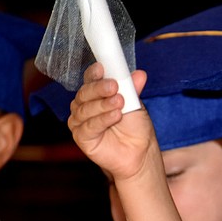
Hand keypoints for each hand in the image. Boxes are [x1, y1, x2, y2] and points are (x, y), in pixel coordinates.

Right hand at [67, 63, 157, 183]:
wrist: (140, 153)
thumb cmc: (135, 128)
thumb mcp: (135, 104)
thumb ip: (133, 89)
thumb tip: (140, 74)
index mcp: (95, 94)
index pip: (90, 80)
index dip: (94, 73)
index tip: (102, 68)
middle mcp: (84, 106)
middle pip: (85, 93)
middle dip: (99, 88)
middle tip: (114, 86)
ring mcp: (80, 122)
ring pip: (85, 109)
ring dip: (103, 105)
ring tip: (119, 103)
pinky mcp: (82, 138)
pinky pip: (88, 126)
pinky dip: (102, 119)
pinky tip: (115, 116)